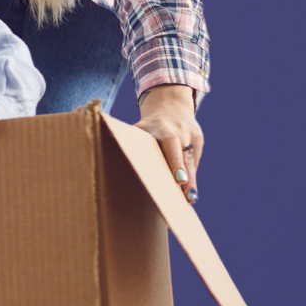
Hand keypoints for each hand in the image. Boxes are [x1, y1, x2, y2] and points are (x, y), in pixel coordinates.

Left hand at [136, 84, 202, 201]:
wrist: (170, 106)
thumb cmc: (148, 125)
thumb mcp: (138, 128)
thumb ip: (127, 139)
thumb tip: (106, 151)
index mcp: (161, 127)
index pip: (170, 143)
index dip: (175, 161)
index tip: (178, 179)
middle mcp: (179, 131)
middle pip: (184, 156)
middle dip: (186, 176)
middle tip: (188, 197)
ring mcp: (190, 134)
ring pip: (192, 161)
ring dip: (192, 181)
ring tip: (190, 200)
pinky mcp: (199, 140)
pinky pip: (194, 160)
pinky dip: (192, 176)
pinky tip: (189, 194)